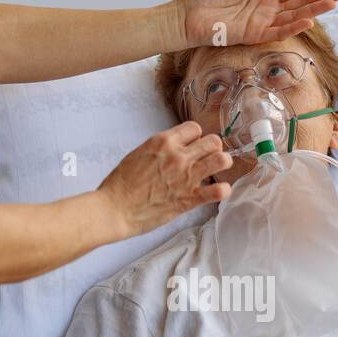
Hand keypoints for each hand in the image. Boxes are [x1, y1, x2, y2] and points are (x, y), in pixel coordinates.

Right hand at [97, 122, 231, 237]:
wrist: (115, 208)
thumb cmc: (121, 184)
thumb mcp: (139, 153)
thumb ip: (161, 149)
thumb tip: (174, 149)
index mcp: (163, 141)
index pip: (195, 128)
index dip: (196, 137)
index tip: (193, 146)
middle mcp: (178, 156)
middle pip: (213, 141)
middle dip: (213, 149)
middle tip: (207, 158)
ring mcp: (186, 177)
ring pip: (222, 160)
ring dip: (222, 164)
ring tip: (216, 171)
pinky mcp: (189, 199)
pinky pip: (219, 191)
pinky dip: (223, 191)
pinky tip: (217, 192)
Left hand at [175, 0, 337, 47]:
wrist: (185, 15)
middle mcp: (267, 10)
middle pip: (301, 4)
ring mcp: (262, 23)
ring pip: (294, 17)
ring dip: (314, 11)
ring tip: (333, 4)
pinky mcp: (253, 35)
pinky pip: (277, 31)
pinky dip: (293, 26)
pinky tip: (308, 20)